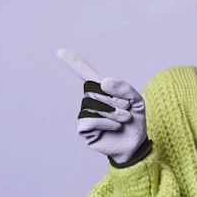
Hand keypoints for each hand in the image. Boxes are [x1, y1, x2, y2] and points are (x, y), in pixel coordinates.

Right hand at [58, 48, 148, 167]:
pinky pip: (89, 120)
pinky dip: (105, 121)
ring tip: (125, 118)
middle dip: (112, 97)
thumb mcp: (136, 101)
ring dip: (112, 111)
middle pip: (92, 89)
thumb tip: (103, 82)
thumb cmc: (135, 122)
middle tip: (127, 108)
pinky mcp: (84, 130)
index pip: (86, 74)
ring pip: (91, 104)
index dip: (74, 62)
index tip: (60, 51)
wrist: (136, 144)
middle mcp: (91, 101)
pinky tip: (115, 126)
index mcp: (102, 91)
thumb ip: (124, 88)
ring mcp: (86, 115)